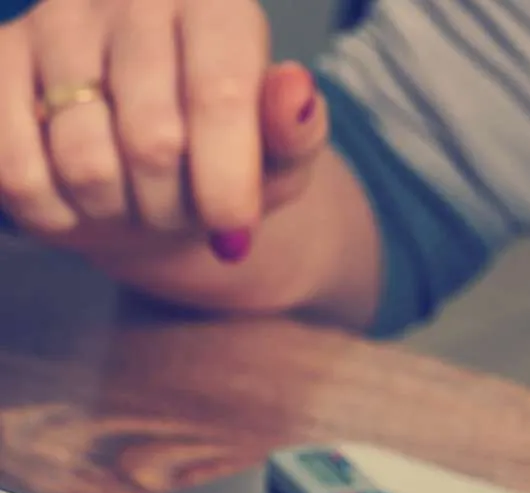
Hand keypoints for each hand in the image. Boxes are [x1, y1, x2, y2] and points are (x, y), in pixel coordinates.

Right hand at [0, 0, 326, 263]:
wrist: (150, 171)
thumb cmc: (226, 158)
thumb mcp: (281, 157)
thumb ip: (296, 131)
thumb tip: (295, 90)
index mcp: (215, 5)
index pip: (218, 98)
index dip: (226, 181)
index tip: (234, 229)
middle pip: (152, 141)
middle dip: (175, 206)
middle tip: (183, 209)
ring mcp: (57, 22)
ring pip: (85, 163)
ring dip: (119, 211)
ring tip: (136, 199)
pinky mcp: (0, 59)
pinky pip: (17, 170)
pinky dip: (57, 212)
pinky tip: (80, 201)